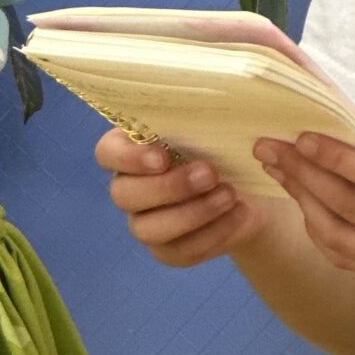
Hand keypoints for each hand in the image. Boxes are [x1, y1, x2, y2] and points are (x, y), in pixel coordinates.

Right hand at [96, 128, 269, 267]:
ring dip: (193, 213)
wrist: (247, 188)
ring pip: (149, 229)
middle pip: (124, 195)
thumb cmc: (221, 147)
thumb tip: (204, 103)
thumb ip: (196, 120)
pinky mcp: (168, 251)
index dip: (128, 158)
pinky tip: (237, 214)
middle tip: (211, 173)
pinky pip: (180, 251)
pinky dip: (212, 234)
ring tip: (229, 195)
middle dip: (169, 187)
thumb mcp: (212, 128)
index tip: (163, 157)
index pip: (107, 153)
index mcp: (130, 150)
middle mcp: (129, 188)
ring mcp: (144, 223)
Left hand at [254, 124, 354, 291]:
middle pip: (348, 208)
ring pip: (339, 239)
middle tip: (269, 148)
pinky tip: (307, 207)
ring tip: (280, 173)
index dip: (333, 157)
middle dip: (302, 176)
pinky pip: (351, 259)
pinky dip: (323, 233)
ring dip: (304, 206)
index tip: (300, 136)